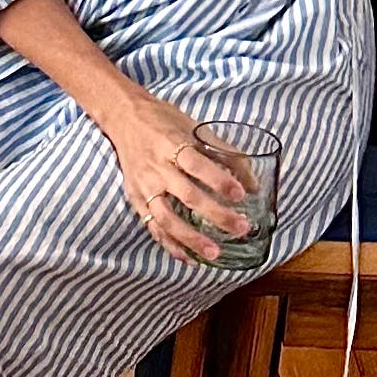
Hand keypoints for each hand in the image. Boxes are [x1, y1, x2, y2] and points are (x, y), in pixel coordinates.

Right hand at [102, 86, 253, 267]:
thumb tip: (252, 183)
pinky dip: (171, 245)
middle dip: (216, 215)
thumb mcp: (195, 128)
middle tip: (241, 228)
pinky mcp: (136, 200)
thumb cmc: (164, 121)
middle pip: (188, 196)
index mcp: (173, 144)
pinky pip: (153, 227)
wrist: (124, 118)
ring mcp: (144, 187)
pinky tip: (190, 258)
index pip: (197, 165)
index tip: (241, 194)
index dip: (219, 180)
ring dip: (191, 239)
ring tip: (215, 253)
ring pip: (167, 218)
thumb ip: (224, 153)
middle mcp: (157, 168)